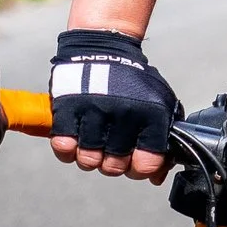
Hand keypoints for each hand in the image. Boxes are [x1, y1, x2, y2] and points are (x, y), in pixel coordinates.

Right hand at [48, 28, 179, 182]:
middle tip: (112, 147)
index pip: (147, 164)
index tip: (136, 159)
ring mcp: (94, 112)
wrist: (104, 48)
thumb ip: (162, 140)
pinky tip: (77, 136)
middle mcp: (124, 115)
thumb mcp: (159, 104)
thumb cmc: (132, 82)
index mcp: (151, 115)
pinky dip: (69, 148)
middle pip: (115, 167)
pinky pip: (64, 148)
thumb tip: (157, 178)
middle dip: (114, 163)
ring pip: (89, 161)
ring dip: (91, 156)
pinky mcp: (68, 110)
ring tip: (95, 140)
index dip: (140, 168)